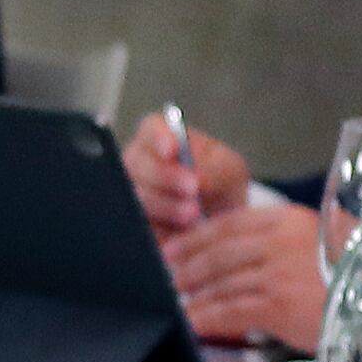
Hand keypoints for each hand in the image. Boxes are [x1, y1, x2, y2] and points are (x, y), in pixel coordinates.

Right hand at [125, 111, 247, 240]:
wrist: (218, 222)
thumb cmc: (219, 186)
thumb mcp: (230, 172)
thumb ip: (216, 170)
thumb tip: (197, 178)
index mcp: (162, 137)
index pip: (152, 129)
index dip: (159, 138)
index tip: (172, 150)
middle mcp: (140, 162)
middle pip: (138, 163)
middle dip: (166, 176)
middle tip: (192, 188)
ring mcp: (131, 192)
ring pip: (137, 196)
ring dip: (166, 205)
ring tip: (193, 215)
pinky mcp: (132, 223)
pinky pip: (137, 224)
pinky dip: (160, 228)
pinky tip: (179, 232)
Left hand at [165, 195, 327, 352]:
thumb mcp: (329, 242)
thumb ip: (291, 242)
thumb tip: (254, 253)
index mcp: (291, 220)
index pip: (230, 223)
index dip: (196, 237)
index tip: (175, 247)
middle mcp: (280, 242)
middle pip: (219, 252)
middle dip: (188, 266)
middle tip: (169, 277)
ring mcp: (278, 273)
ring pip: (222, 283)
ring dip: (195, 295)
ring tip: (179, 303)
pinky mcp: (278, 305)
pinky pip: (231, 311)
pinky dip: (208, 318)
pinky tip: (194, 323)